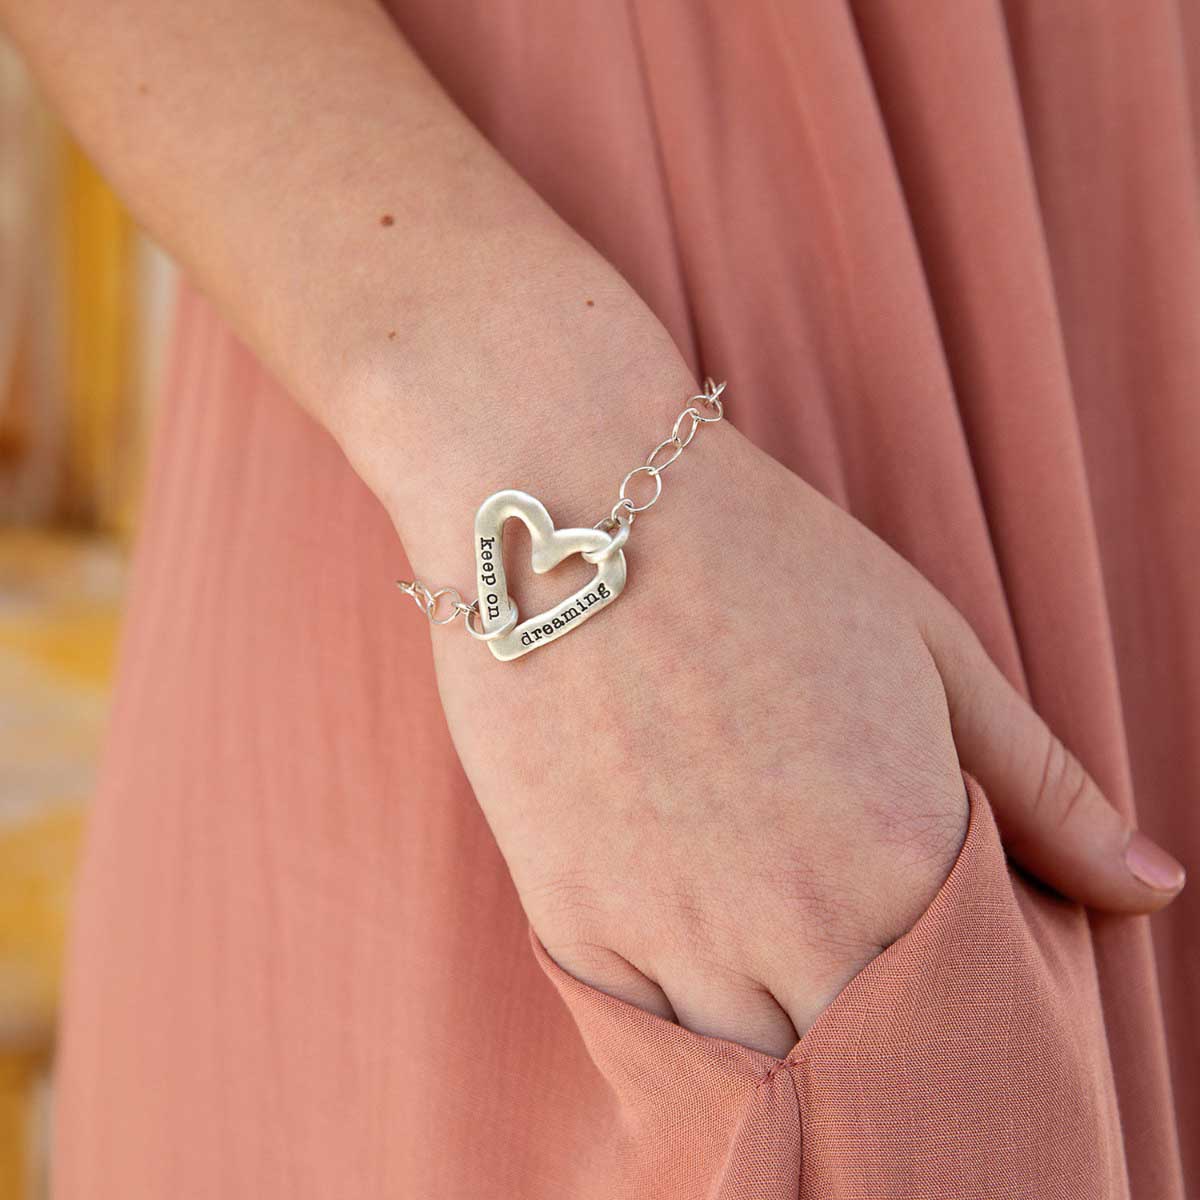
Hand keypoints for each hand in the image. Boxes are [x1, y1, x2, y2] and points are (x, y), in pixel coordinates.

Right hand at [416, 393, 1183, 1058]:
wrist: (572, 517)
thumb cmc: (764, 561)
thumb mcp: (931, 650)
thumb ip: (1043, 790)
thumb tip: (1150, 890)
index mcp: (901, 855)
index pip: (968, 1021)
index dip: (968, 1029)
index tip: (953, 1004)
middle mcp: (792, 920)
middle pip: (858, 1070)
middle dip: (879, 1066)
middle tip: (869, 1006)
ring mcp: (670, 931)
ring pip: (751, 1078)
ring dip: (783, 1064)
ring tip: (786, 993)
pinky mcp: (573, 917)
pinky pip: (643, 1038)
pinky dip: (685, 1037)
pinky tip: (700, 987)